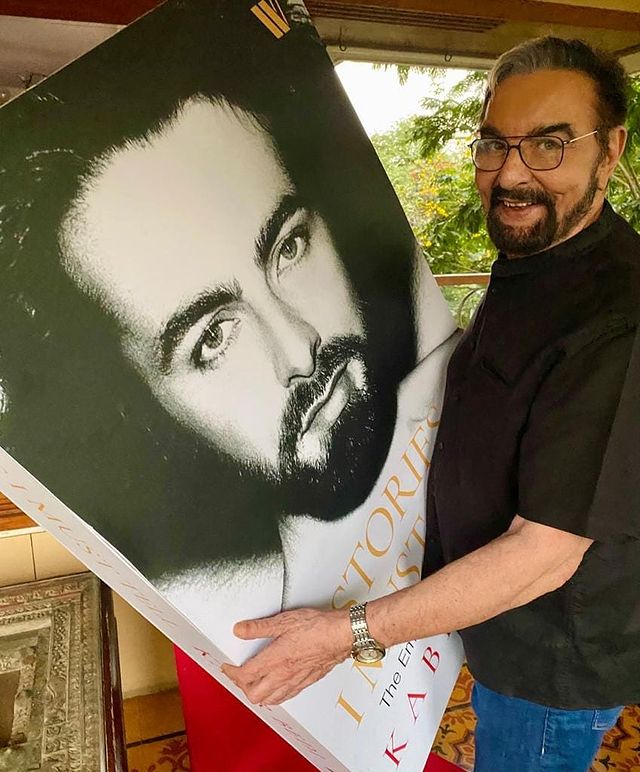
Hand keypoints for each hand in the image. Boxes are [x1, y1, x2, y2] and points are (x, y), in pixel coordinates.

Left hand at [222, 607, 351, 704]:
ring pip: (270, 700)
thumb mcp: (284, 620)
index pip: (245, 675)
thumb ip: (259, 627)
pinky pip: (285, 697)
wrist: (341, 635)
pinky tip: (275, 687)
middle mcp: (283, 675)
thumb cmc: (317, 627)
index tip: (226, 667)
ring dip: (257, 694)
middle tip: (237, 675)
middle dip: (241, 687)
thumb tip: (240, 630)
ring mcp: (295, 681)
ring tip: (252, 683)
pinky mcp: (306, 682)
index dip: (231, 673)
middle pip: (254, 694)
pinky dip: (274, 696)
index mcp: (275, 660)